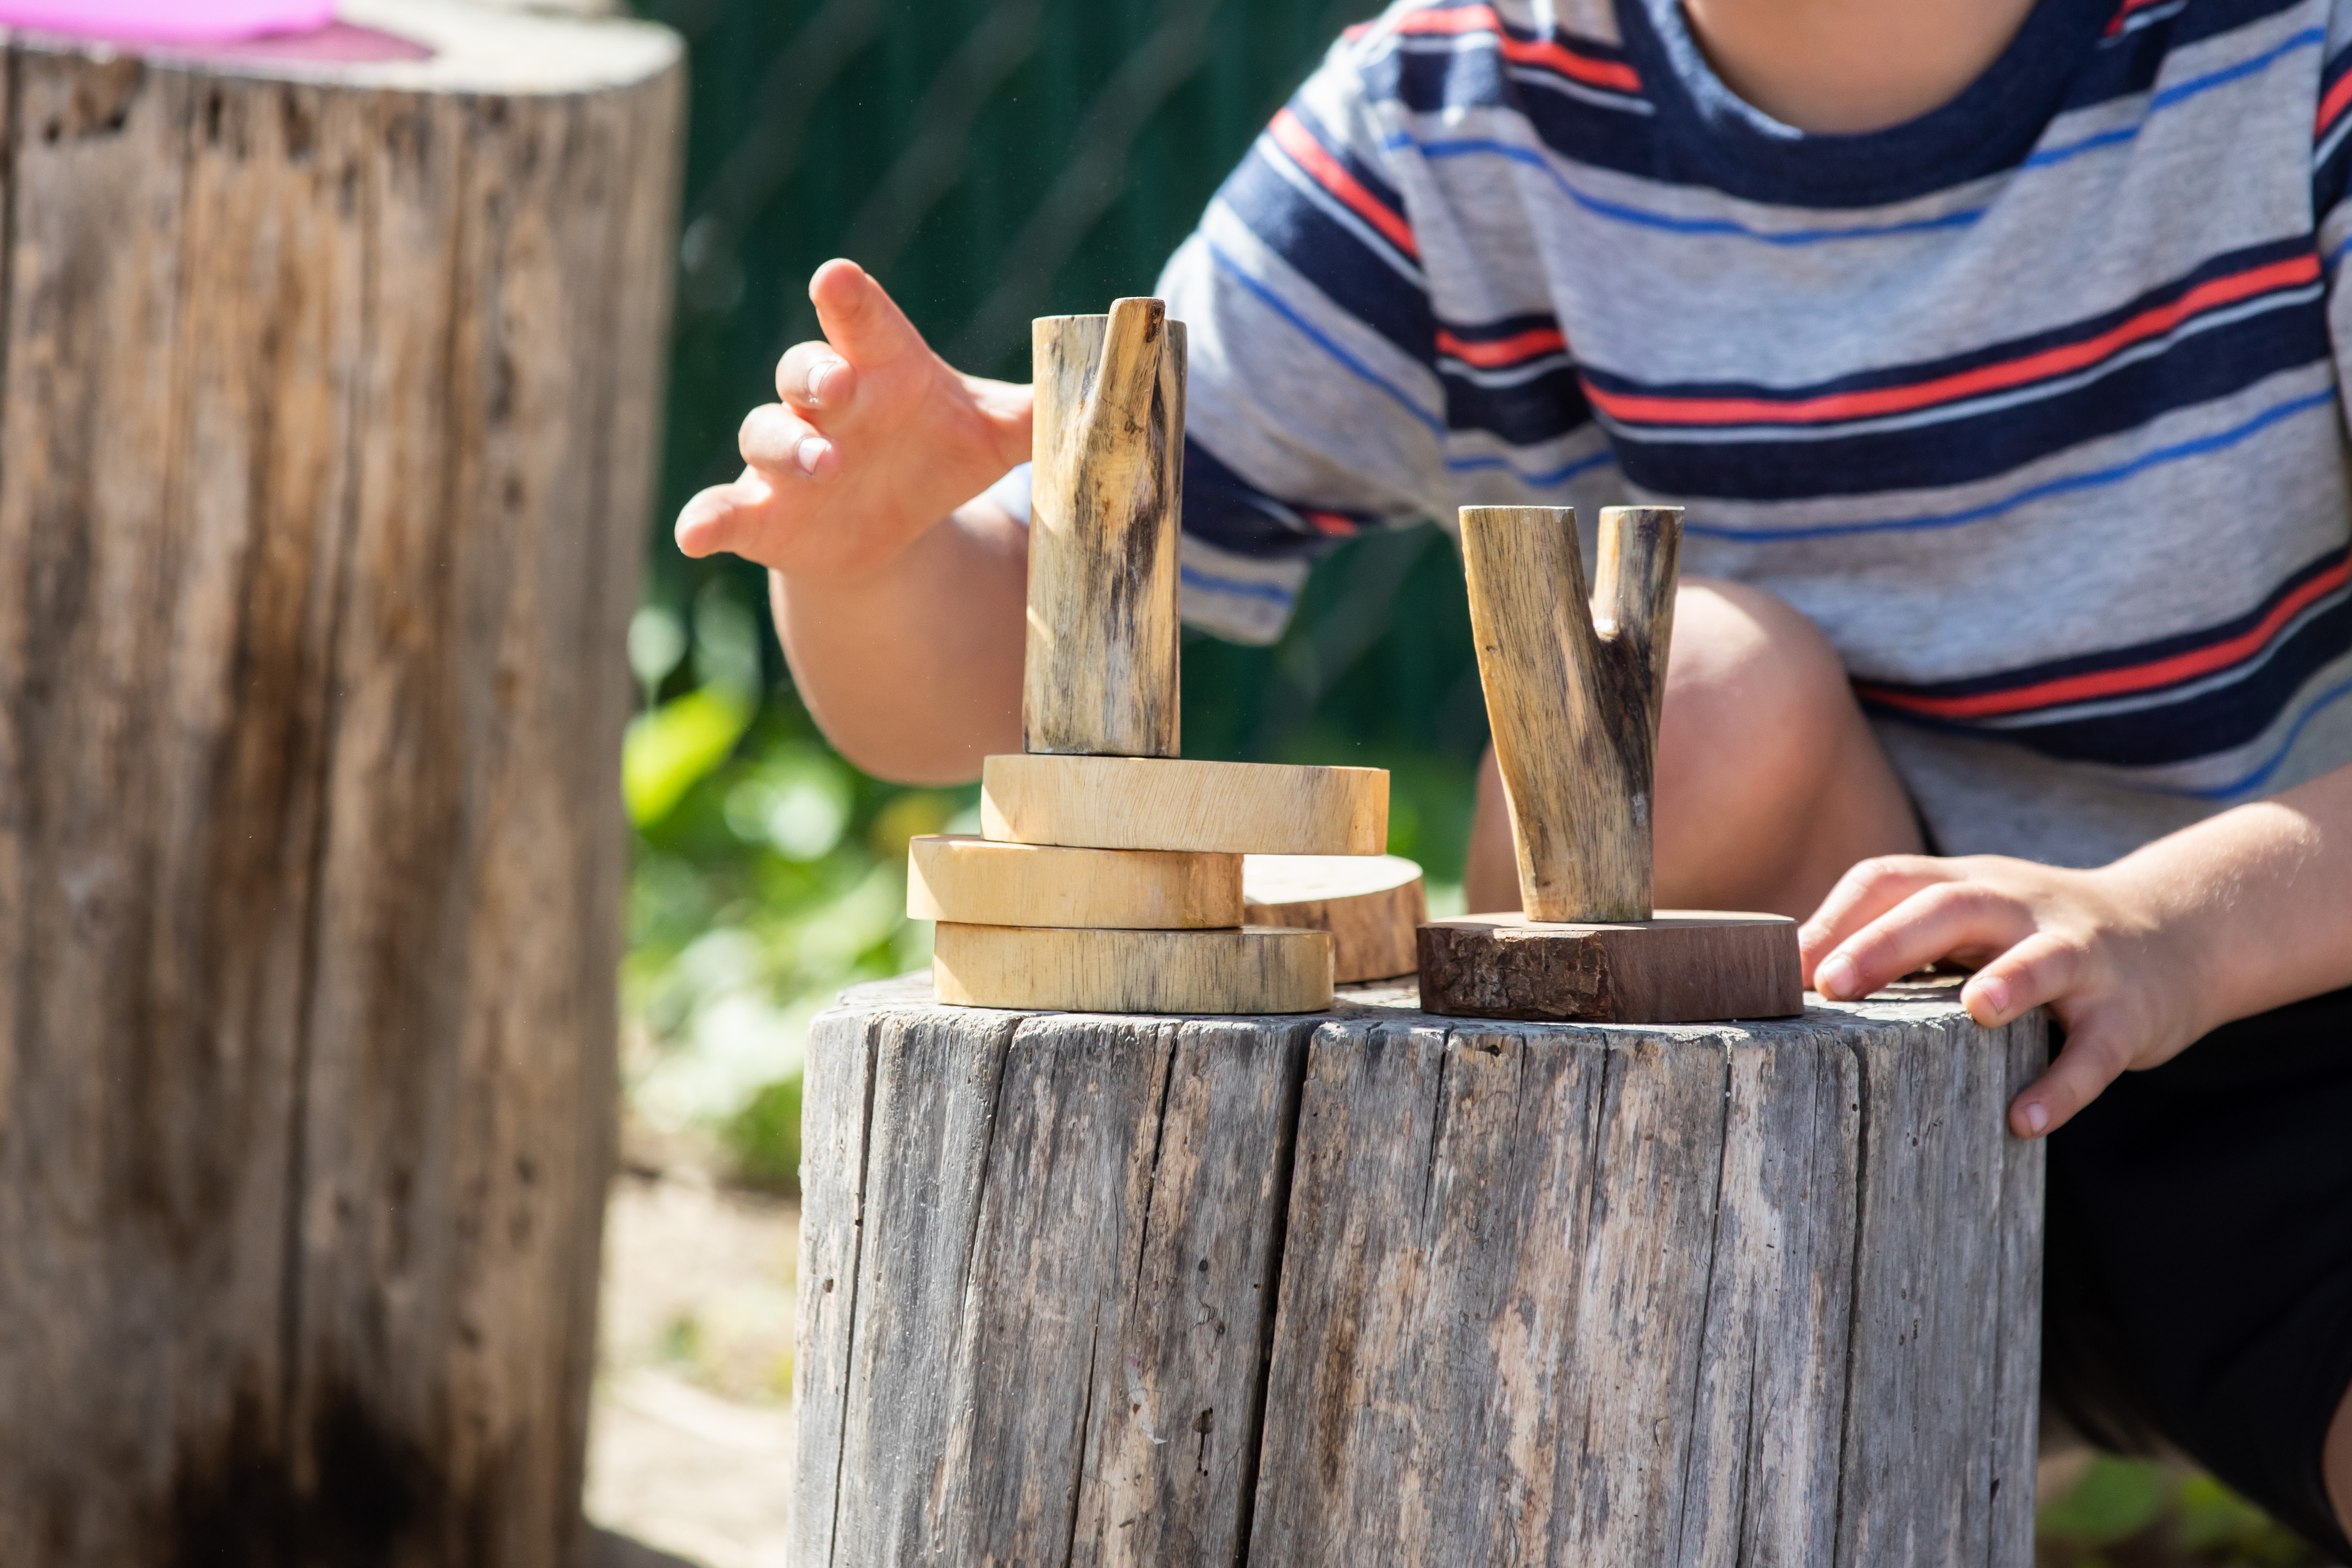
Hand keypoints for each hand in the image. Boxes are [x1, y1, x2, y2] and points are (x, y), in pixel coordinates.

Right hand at [675, 259, 1032, 579]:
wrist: (891, 529)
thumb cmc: (936, 457)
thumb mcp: (991, 436)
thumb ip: (1038, 412)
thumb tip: (1111, 386)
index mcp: (879, 368)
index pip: (862, 322)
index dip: (848, 302)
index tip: (834, 278)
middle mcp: (824, 404)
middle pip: (805, 372)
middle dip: (816, 377)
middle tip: (838, 388)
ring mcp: (784, 457)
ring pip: (764, 436)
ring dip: (785, 448)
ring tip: (820, 465)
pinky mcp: (759, 511)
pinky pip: (720, 508)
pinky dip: (704, 518)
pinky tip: (692, 535)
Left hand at [1798, 854, 2214, 1138]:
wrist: (2179, 933)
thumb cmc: (2036, 936)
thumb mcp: (1971, 918)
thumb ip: (1896, 934)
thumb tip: (1793, 975)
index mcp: (1970, 885)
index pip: (1892, 878)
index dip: (1837, 917)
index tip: (1786, 966)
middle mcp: (2022, 908)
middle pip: (1954, 906)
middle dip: (1891, 941)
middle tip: (1834, 983)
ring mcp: (2082, 955)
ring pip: (2045, 959)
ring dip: (2010, 982)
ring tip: (1974, 1011)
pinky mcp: (2128, 1012)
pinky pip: (2095, 1050)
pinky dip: (2063, 1085)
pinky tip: (2025, 1120)